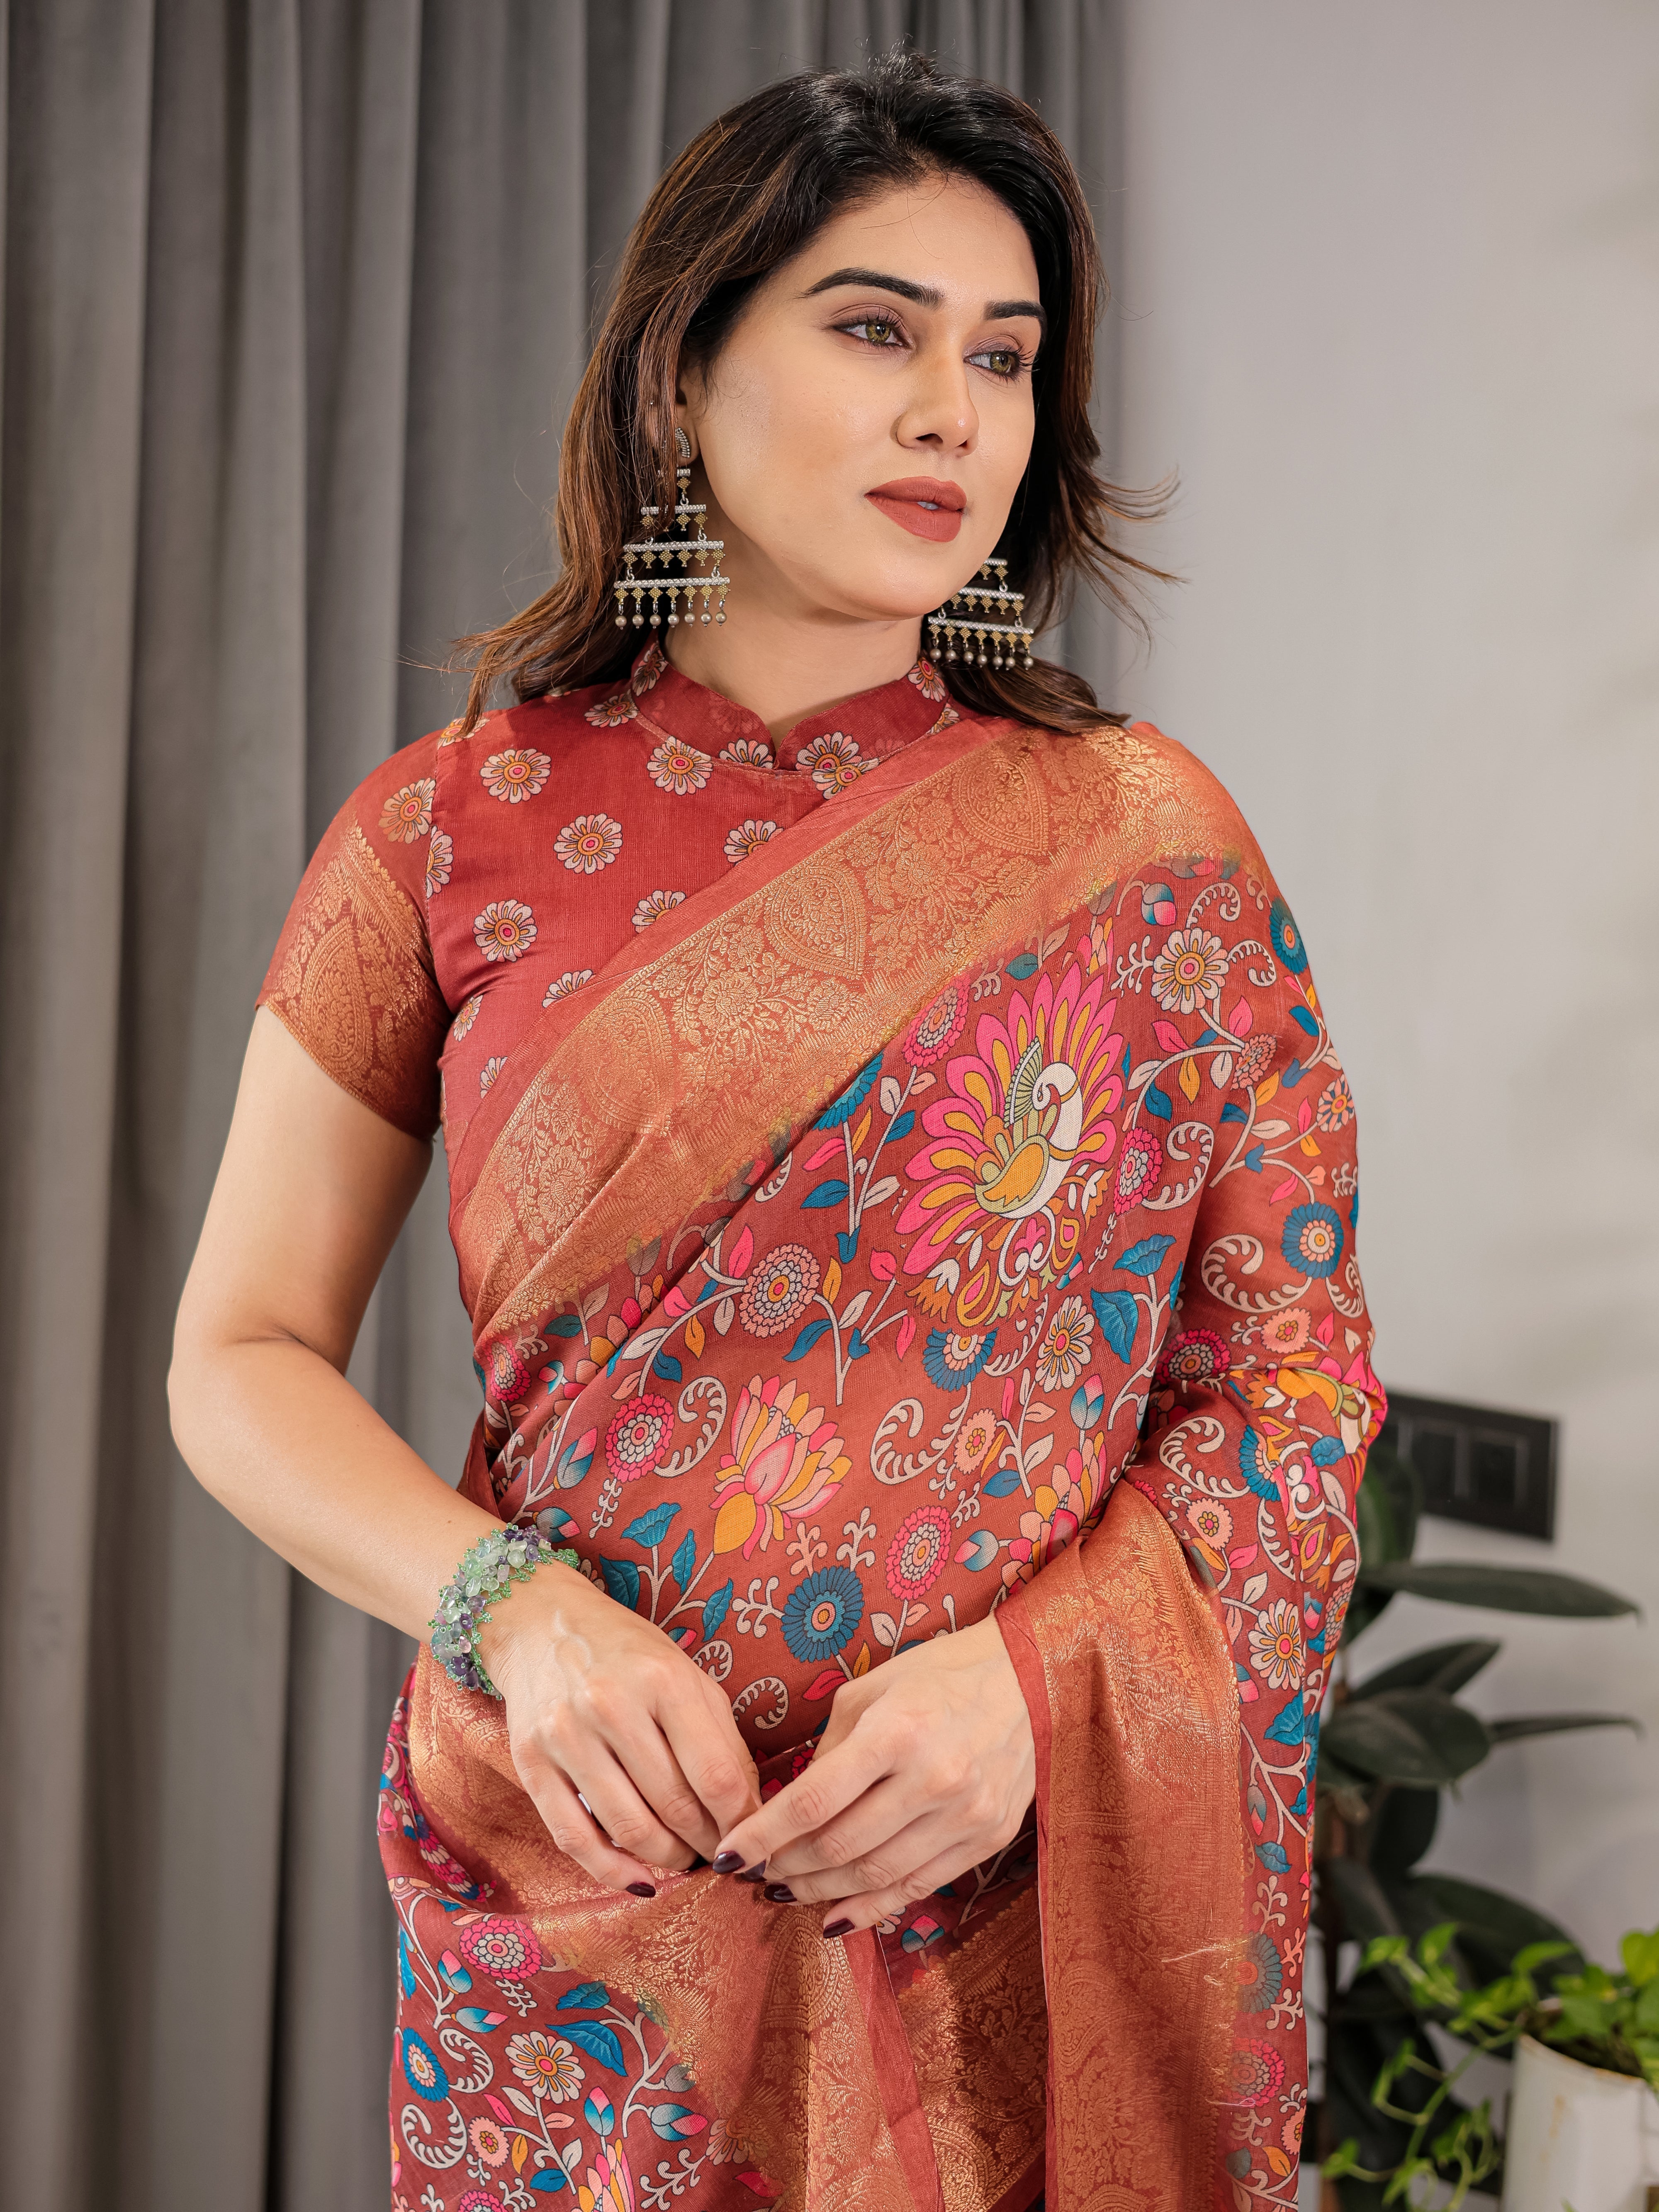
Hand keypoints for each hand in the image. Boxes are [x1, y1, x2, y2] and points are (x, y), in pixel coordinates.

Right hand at [478, 1563, 761, 1894]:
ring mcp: (566, 1735)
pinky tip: (640, 1879)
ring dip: (668, 1859)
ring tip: (685, 1858)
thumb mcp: (687, 1676)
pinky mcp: (531, 1763)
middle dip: (709, 1843)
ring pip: (629, 1829)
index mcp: (663, 1679)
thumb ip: (721, 1740)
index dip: (743, 1822)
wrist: (542, 1624)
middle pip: (675, 1806)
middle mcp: (611, 1705)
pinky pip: (575, 1838)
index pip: (716, 1775)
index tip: (754, 1841)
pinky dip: (613, 1871)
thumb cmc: (628, 1655)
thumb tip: (750, 1811)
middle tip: (723, 1855)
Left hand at [711, 1616, 1034, 1935]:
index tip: (729, 1854)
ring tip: (786, 1893)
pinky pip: (918, 1886)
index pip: (812, 1801)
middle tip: (756, 1873)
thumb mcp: (871, 1690)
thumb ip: (830, 1749)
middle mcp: (932, 1778)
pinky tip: (836, 1915)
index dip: (763, 1835)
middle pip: (840, 1847)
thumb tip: (794, 1807)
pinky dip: (872, 1908)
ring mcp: (964, 1815)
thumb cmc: (940, 1675)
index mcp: (896, 1731)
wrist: (1031, 1678)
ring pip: (876, 1876)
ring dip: (821, 1893)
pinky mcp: (987, 1838)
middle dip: (787, 1867)